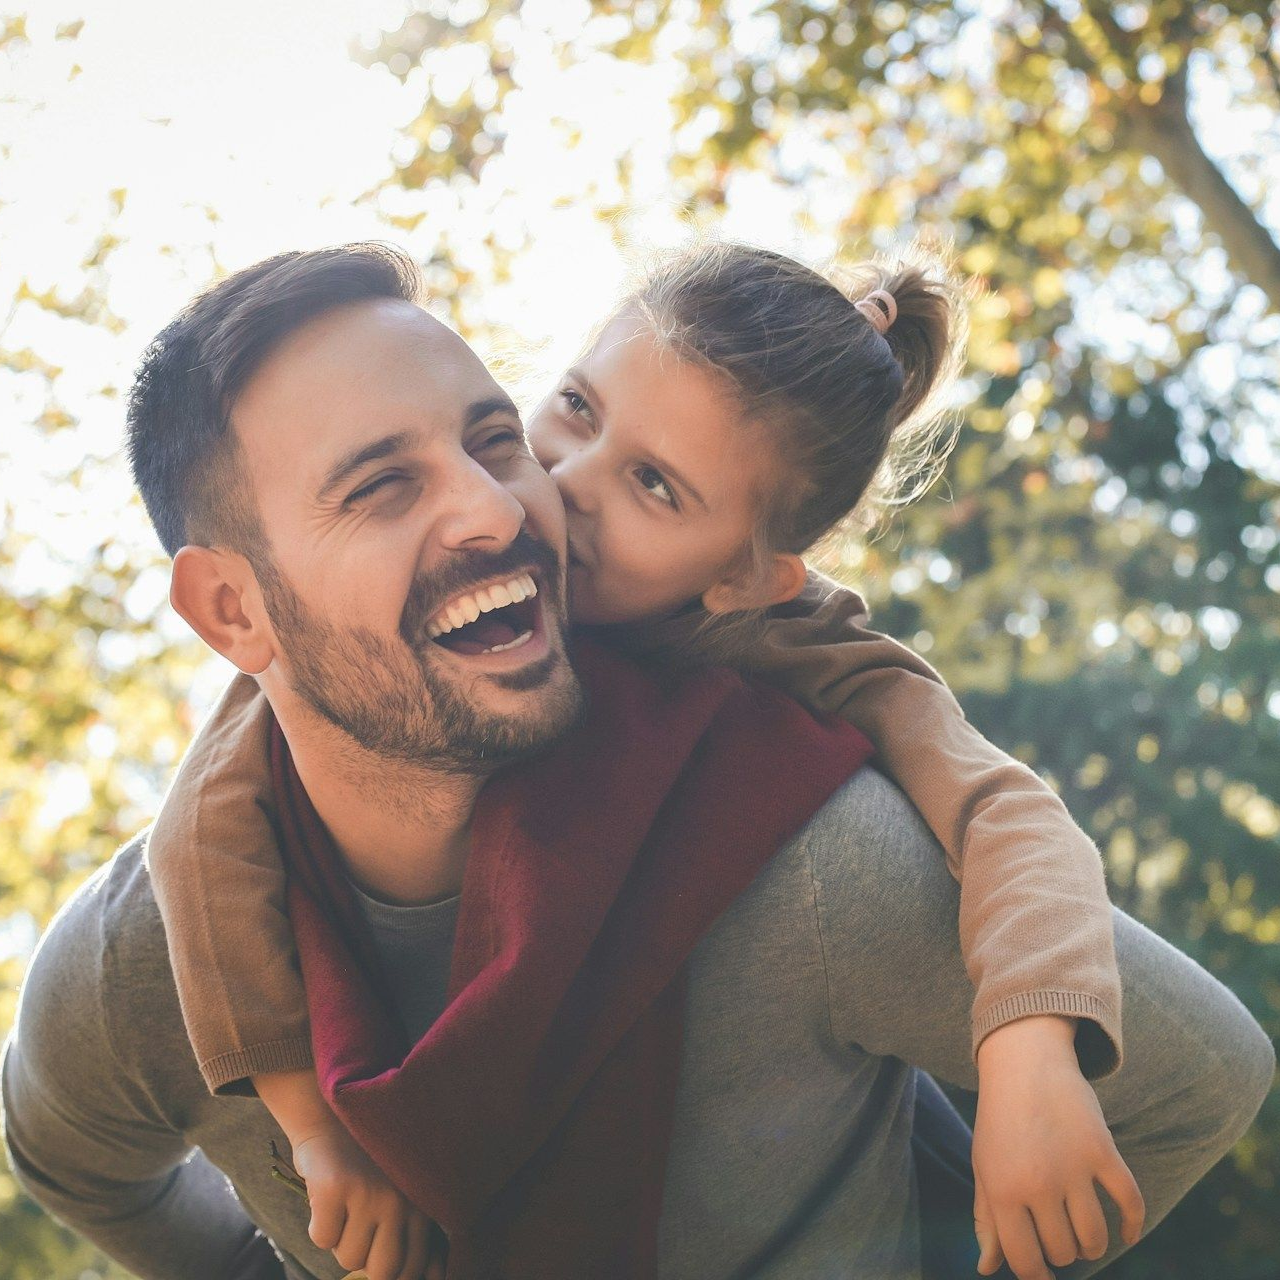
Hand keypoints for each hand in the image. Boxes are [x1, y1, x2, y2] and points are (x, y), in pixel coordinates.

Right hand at [291, 1123, 434, 1279]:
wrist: (334, 1122)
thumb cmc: (369, 1171)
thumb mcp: (403, 1200)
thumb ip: (419, 1240)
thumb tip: (434, 1278)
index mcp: (422, 1206)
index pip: (419, 1269)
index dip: (397, 1274)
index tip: (381, 1255)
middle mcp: (402, 1200)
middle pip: (385, 1272)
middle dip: (366, 1259)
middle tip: (360, 1227)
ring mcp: (370, 1193)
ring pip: (349, 1259)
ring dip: (340, 1241)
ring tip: (346, 1205)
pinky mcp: (337, 1188)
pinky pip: (323, 1239)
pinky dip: (319, 1226)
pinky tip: (328, 1197)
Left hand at [972, 1016, 1144, 1279]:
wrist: (1024, 1063)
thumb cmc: (1000, 1121)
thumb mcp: (984, 1167)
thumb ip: (987, 1220)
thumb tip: (987, 1269)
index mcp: (1002, 1190)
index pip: (1025, 1261)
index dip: (1036, 1275)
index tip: (1042, 1271)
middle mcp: (1038, 1183)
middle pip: (1064, 1251)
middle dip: (1062, 1252)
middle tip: (1056, 1235)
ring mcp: (1073, 1167)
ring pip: (1095, 1238)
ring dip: (1092, 1246)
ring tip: (1083, 1237)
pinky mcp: (1103, 1150)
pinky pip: (1130, 1203)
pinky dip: (1132, 1226)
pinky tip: (1125, 1234)